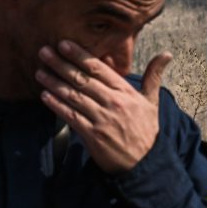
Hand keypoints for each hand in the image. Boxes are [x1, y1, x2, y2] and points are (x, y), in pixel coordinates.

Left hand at [35, 40, 172, 173]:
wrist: (145, 163)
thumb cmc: (146, 130)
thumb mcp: (152, 102)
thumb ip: (153, 76)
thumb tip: (166, 54)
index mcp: (125, 92)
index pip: (99, 69)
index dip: (80, 55)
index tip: (64, 44)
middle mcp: (113, 103)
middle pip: (82, 79)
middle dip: (61, 64)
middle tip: (44, 52)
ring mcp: (102, 119)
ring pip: (74, 96)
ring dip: (55, 83)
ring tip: (40, 72)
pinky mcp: (93, 136)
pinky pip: (71, 117)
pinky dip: (57, 106)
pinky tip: (45, 96)